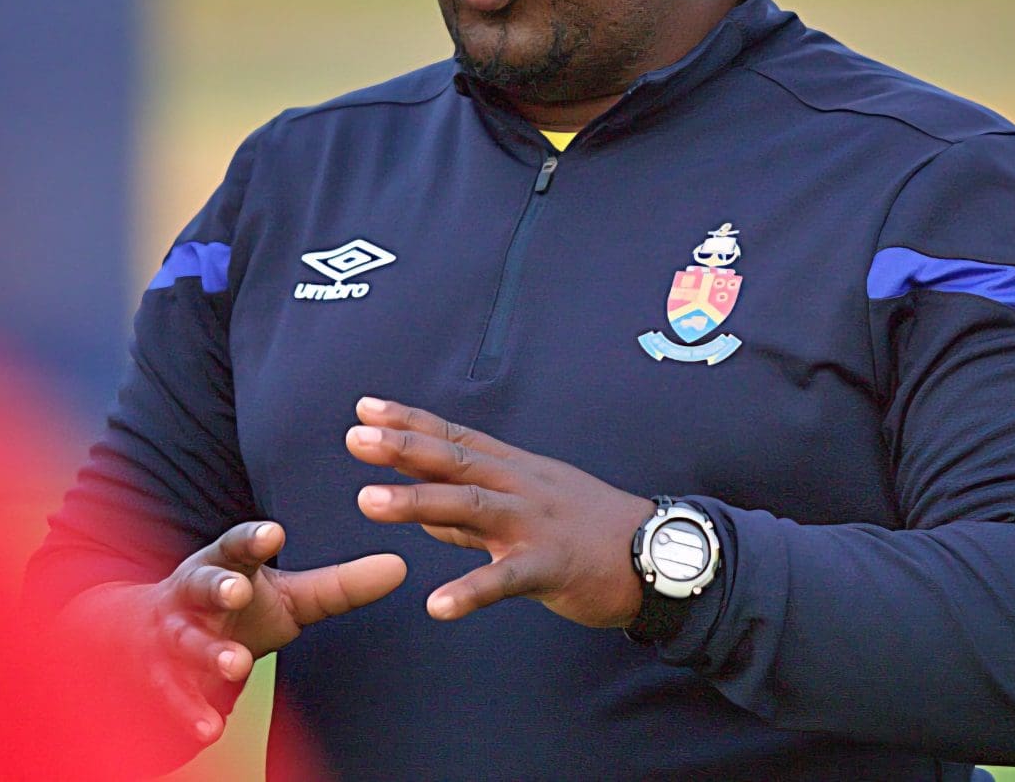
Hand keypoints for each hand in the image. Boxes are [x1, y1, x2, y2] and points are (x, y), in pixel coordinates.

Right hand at [57, 521, 404, 745]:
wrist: (143, 644)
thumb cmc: (232, 610)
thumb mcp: (284, 595)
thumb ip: (337, 586)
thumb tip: (400, 567)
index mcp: (223, 566)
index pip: (236, 546)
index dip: (252, 540)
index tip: (275, 533)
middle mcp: (191, 597)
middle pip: (201, 585)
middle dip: (217, 586)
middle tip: (237, 589)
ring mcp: (171, 641)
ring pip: (186, 645)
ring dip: (208, 654)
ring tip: (235, 664)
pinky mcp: (160, 684)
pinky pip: (173, 698)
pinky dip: (190, 713)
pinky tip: (211, 729)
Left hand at [346, 397, 653, 627]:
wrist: (658, 552)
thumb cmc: (590, 531)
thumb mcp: (530, 509)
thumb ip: (472, 515)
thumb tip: (423, 510)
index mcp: (516, 470)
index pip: (455, 439)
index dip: (410, 423)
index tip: (364, 409)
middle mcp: (521, 487)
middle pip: (455, 461)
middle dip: (403, 448)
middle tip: (356, 438)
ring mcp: (536, 523)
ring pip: (471, 506)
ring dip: (417, 502)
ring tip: (367, 500)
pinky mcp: (552, 565)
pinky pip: (507, 579)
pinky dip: (472, 590)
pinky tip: (438, 605)